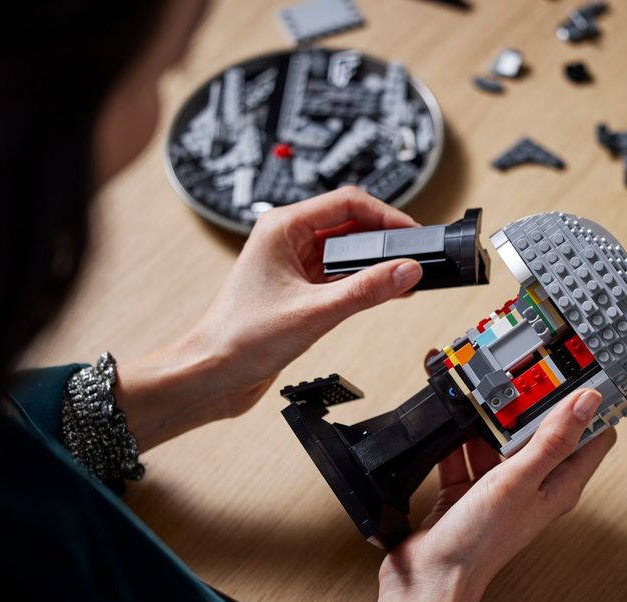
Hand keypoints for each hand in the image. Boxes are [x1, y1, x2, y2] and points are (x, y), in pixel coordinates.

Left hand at [114, 187, 421, 448]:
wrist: (213, 373)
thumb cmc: (240, 338)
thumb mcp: (314, 312)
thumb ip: (366, 290)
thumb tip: (406, 271)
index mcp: (282, 228)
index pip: (347, 203)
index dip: (386, 215)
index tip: (412, 234)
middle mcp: (287, 239)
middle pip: (350, 223)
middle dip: (383, 238)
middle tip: (413, 255)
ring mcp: (293, 263)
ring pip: (346, 250)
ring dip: (374, 262)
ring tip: (403, 276)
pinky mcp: (299, 288)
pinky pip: (340, 274)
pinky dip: (363, 281)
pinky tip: (384, 292)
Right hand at [371, 385, 616, 601]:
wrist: (429, 578)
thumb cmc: (480, 543)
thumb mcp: (519, 481)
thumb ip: (552, 440)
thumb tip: (587, 403)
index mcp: (557, 486)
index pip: (591, 439)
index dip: (591, 407)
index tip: (583, 374)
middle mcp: (532, 486)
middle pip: (541, 432)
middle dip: (530, 403)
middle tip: (522, 373)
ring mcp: (498, 488)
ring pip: (500, 440)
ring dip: (489, 417)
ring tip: (481, 389)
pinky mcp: (466, 489)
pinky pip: (465, 452)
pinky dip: (457, 436)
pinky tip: (450, 419)